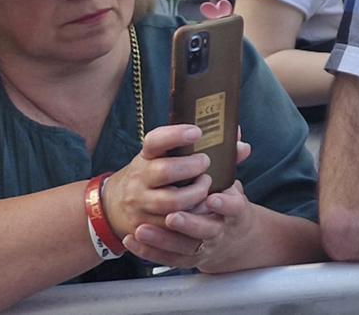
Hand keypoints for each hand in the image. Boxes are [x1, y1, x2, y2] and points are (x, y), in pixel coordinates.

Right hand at [100, 124, 214, 244]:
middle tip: (206, 165)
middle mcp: (139, 178)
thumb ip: (205, 151)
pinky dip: (190, 218)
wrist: (115, 205)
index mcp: (146, 156)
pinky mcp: (143, 226)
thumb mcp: (168, 159)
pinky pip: (170, 226)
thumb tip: (242, 146)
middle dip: (191, 168)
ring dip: (194, 195)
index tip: (197, 132)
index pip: (155, 141)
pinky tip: (201, 210)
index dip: (175, 135)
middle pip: (164, 171)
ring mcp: (140, 203)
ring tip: (205, 188)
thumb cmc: (155, 175)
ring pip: (170, 202)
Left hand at [124, 170, 253, 272]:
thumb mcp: (232, 186)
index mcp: (235, 211)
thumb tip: (236, 138)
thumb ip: (231, 163)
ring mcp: (202, 246)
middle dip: (188, 224)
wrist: (230, 239)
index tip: (212, 199)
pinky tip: (133, 239)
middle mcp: (219, 230)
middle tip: (171, 216)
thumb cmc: (225, 205)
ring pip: (182, 247)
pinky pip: (166, 258)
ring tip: (142, 229)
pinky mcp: (186, 258)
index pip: (235, 208)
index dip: (225, 205)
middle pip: (206, 230)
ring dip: (161, 239)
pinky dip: (148, 250)